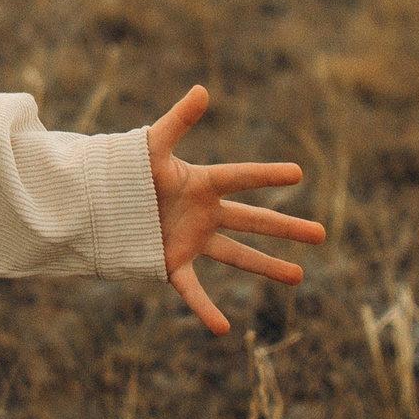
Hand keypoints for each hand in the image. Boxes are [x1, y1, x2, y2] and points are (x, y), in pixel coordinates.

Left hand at [147, 84, 325, 334]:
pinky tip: (223, 328)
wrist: (97, 200)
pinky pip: (193, 290)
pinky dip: (206, 309)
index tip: (298, 172)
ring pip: (237, 255)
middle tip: (322, 234)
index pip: (240, 177)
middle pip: (252, 219)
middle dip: (286, 227)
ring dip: (267, 266)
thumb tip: (201, 90)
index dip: (266, 174)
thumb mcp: (150, 146)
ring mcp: (192, 240)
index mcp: (201, 183)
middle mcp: (204, 213)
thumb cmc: (125, 169)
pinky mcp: (172, 264)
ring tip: (299, 277)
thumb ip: (177, 120)